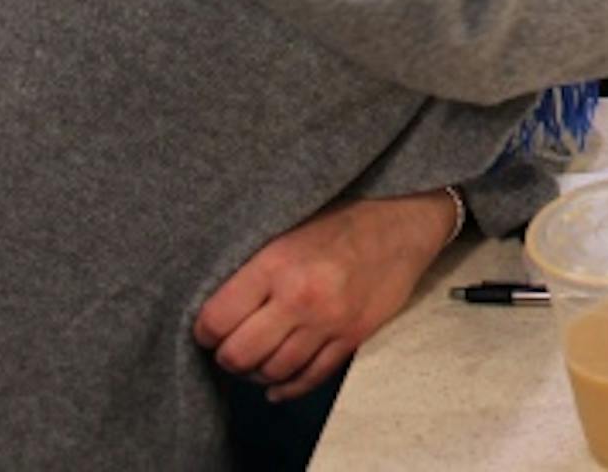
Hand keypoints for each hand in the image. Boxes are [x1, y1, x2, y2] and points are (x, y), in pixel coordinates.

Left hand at [192, 191, 454, 401]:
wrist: (402, 222)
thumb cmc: (338, 222)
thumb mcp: (286, 231)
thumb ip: (252, 270)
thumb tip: (216, 312)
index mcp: (275, 264)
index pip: (216, 320)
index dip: (205, 331)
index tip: (210, 329)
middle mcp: (300, 297)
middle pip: (239, 355)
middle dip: (228, 356)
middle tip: (232, 346)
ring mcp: (329, 322)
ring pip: (274, 371)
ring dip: (258, 372)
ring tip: (258, 358)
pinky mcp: (353, 337)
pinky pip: (311, 378)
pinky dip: (288, 386)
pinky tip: (278, 383)